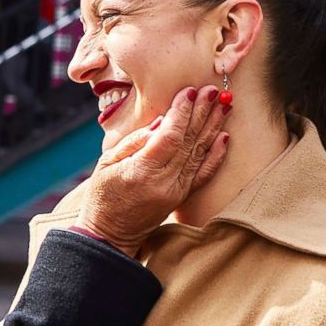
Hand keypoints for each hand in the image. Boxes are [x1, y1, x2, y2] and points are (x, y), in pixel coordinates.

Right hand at [74, 86, 228, 256]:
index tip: (189, 91)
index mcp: (141, 171)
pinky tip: (223, 137)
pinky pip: (204, 174)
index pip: (169, 136)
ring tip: (223, 105)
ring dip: (212, 126)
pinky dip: (216, 155)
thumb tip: (160, 122)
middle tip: (212, 90)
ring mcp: (176, 191)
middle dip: (201, 112)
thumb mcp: (106, 164)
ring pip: (199, 153)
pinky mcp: (182, 197)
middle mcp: (164, 182)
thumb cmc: (101, 196)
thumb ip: (134, 142)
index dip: (181, 112)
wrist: (109, 235)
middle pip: (188, 141)